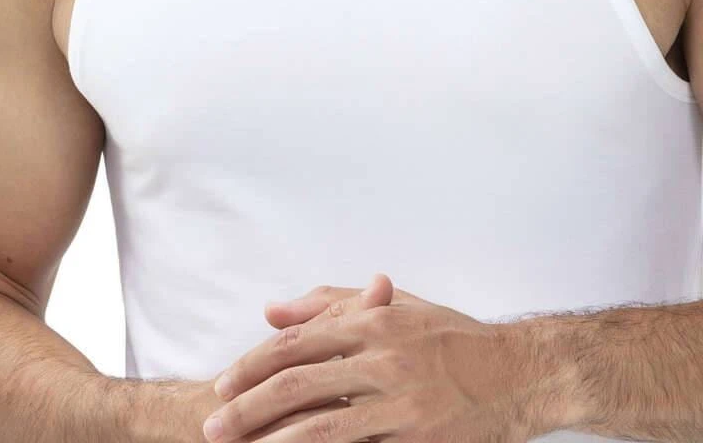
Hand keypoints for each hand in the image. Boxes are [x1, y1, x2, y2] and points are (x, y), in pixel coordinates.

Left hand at [205, 274, 536, 442]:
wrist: (520, 372)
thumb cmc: (453, 337)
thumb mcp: (396, 307)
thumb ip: (333, 303)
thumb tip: (272, 310)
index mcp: (375, 321)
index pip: (297, 342)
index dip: (253, 365)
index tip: (222, 385)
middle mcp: (384, 358)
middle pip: (299, 384)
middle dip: (249, 407)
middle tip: (213, 426)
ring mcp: (402, 403)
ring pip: (323, 426)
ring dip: (274, 441)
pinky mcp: (418, 440)